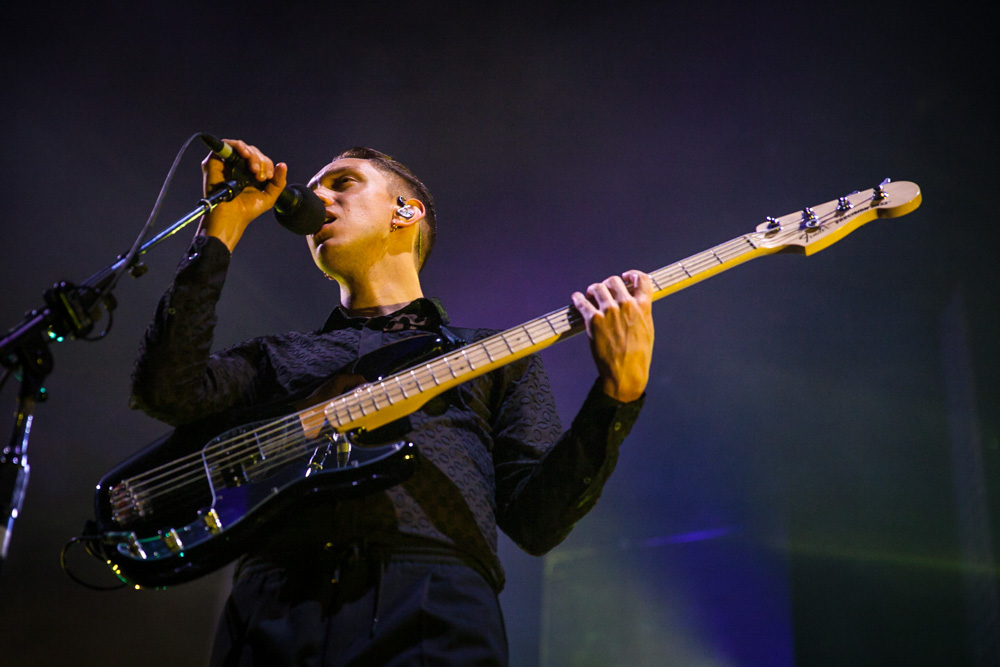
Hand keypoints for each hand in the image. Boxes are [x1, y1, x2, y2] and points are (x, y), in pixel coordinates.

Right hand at [197, 139, 287, 250]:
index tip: (268, 177)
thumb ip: (279, 182)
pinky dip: (238, 146)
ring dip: (252, 154)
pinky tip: (246, 155)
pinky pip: (226, 145)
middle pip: (252, 151)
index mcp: (250, 173)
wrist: (232, 216)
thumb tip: (283, 164)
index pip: (261, 159)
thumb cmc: (248, 209)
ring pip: (241, 147)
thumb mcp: (269, 196)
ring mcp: (226, 163)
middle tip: (260, 176)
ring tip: (254, 168)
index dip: (267, 164)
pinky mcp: (214, 161)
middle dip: (261, 160)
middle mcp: (238, 167)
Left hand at [571, 270, 653, 402]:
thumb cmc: (638, 354)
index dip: (632, 274)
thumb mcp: (647, 329)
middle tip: (602, 291)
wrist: (626, 372)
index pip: (641, 280)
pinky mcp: (593, 320)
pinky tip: (576, 299)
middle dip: (607, 285)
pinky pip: (582, 303)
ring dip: (592, 290)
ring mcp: (609, 312)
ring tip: (589, 296)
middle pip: (614, 281)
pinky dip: (577, 299)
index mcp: (643, 306)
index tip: (625, 276)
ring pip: (597, 288)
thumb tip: (635, 302)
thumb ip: (641, 312)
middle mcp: (626, 305)